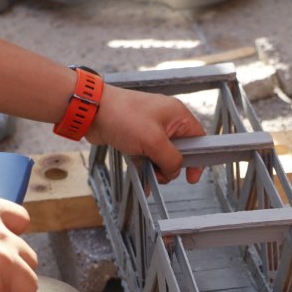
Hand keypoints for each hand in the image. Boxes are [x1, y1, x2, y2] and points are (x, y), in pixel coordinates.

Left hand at [87, 86, 205, 183]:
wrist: (92, 111)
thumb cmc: (123, 117)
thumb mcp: (154, 141)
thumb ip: (171, 159)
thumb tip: (174, 172)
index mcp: (177, 114)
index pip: (198, 138)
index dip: (199, 158)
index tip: (192, 176)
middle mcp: (166, 120)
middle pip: (180, 151)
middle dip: (171, 166)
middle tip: (161, 173)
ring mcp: (151, 129)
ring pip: (162, 156)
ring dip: (157, 169)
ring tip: (147, 173)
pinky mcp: (137, 137)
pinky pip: (147, 156)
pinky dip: (146, 168)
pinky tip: (143, 180)